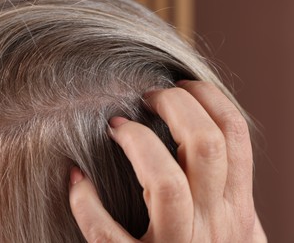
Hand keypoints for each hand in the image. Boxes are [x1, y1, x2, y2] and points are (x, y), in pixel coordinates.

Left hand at [69, 81, 266, 241]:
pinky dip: (86, 202)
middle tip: (148, 96)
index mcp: (237, 208)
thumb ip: (229, 193)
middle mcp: (214, 226)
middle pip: (205, 145)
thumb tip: (219, 146)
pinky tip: (76, 180)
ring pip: (165, 182)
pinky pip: (106, 233)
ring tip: (116, 127)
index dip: (208, 97)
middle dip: (175, 106)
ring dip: (137, 143)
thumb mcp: (234, 228)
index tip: (180, 83)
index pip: (234, 134)